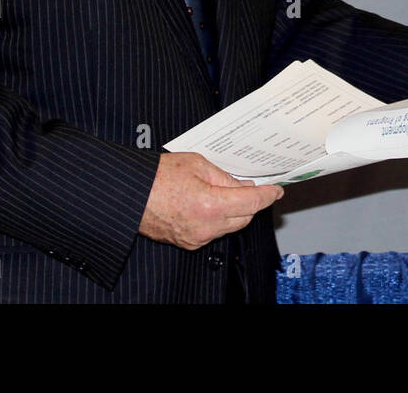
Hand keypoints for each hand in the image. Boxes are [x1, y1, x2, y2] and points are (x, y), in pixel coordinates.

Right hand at [138, 152, 283, 249]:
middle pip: (245, 218)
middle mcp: (206, 227)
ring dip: (234, 212)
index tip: (277, 191)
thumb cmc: (157, 176)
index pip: (252, 202)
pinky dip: (218, 220)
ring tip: (223, 192)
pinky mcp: (188, 243)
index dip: (268, 195)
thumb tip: (243, 186)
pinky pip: (213, 232)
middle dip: (251, 202)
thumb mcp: (198, 164)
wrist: (130, 194)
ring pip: (230, 226)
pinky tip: (210, 204)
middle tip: (249, 186)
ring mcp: (196, 238)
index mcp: (211, 205)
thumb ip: (225, 177)